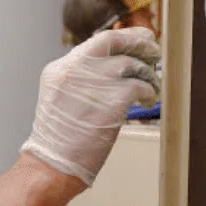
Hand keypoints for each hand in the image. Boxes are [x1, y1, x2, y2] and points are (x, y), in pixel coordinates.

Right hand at [21, 28, 159, 186]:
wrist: (52, 165)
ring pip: (130, 63)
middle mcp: (74, 69)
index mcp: (60, 70)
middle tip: (153, 50)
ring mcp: (93, 82)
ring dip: (147, 73)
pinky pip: (139, 85)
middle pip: (113, 41)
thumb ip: (82, 85)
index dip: (121, 39)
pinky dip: (148, 91)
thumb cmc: (59, 145)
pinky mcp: (112, 99)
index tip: (137, 40)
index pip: (96, 43)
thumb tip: (112, 77)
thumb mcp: (61, 102)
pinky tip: (148, 100)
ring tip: (153, 85)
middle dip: (138, 42)